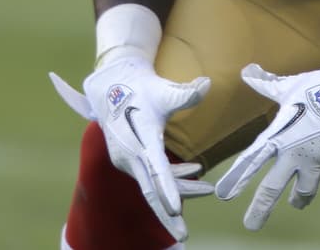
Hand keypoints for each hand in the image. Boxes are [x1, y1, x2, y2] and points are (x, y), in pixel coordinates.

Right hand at [50, 55, 211, 240]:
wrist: (111, 85)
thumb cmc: (142, 87)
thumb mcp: (163, 90)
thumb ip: (185, 94)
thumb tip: (207, 84)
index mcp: (140, 139)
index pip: (156, 169)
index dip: (167, 189)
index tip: (175, 209)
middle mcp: (130, 154)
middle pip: (150, 189)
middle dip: (167, 215)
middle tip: (183, 234)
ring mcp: (127, 160)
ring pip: (154, 184)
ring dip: (179, 189)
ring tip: (208, 190)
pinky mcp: (129, 160)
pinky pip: (151, 175)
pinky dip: (171, 177)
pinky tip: (195, 170)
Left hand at [215, 57, 319, 229]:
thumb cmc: (319, 85)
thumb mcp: (288, 86)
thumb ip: (266, 84)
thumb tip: (247, 71)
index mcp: (278, 135)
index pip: (251, 161)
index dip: (236, 178)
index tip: (223, 194)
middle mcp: (294, 154)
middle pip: (272, 189)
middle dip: (260, 209)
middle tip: (251, 225)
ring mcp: (317, 162)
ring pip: (304, 192)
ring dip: (300, 198)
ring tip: (296, 203)